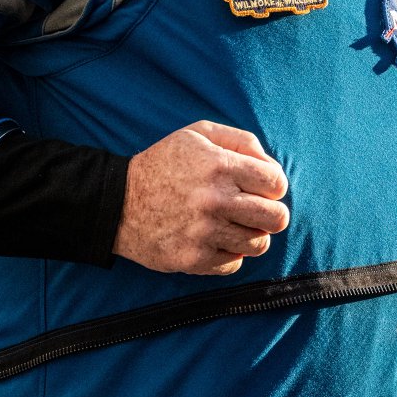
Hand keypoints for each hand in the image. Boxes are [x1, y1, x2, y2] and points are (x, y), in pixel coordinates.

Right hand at [113, 120, 289, 274]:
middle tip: (255, 211)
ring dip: (251, 234)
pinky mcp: (195, 259)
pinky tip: (214, 238)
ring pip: (259, 244)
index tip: (262, 188)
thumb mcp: (198, 133)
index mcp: (219, 164)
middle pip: (276, 218)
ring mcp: (205, 232)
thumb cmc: (164, 163)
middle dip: (272, 214)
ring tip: (232, 224)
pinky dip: (229, 253)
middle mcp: (215, 199)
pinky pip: (235, 263)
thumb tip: (271, 166)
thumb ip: (241, 140)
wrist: (119, 202)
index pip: (276, 183)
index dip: (274, 186)